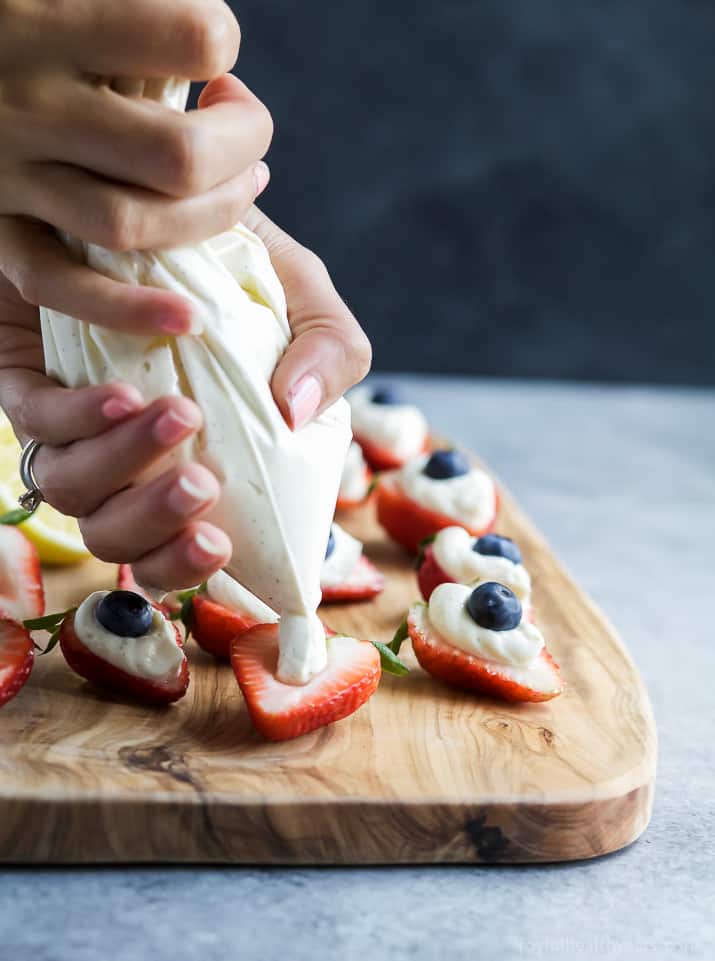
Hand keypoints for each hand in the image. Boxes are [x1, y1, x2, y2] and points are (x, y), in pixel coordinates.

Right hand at [0, 0, 272, 336]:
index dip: (223, 46)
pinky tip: (187, 316)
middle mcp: (28, 98)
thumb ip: (135, 12)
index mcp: (48, 16)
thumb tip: (211, 46)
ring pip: (133, 222)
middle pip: (179, 154)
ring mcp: (8, 170)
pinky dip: (128, 310)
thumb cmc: (14, 14)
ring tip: (237, 188)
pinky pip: (59, 284)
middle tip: (246, 136)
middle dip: (242, 148)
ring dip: (211, 217)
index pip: (193, 38)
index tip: (214, 62)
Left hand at [0, 214, 369, 588]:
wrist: (164, 184)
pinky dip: (78, 418)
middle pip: (116, 536)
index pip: (176, 546)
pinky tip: (123, 393)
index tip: (220, 543)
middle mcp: (126, 454)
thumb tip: (295, 411)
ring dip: (122, 468)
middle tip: (203, 487)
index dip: (188, 567)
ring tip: (180, 417)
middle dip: (154, 529)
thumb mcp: (303, 297)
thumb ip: (331, 352)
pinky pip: (35, 421)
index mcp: (193, 457)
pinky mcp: (28, 374)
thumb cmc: (236, 257)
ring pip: (69, 490)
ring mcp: (73, 419)